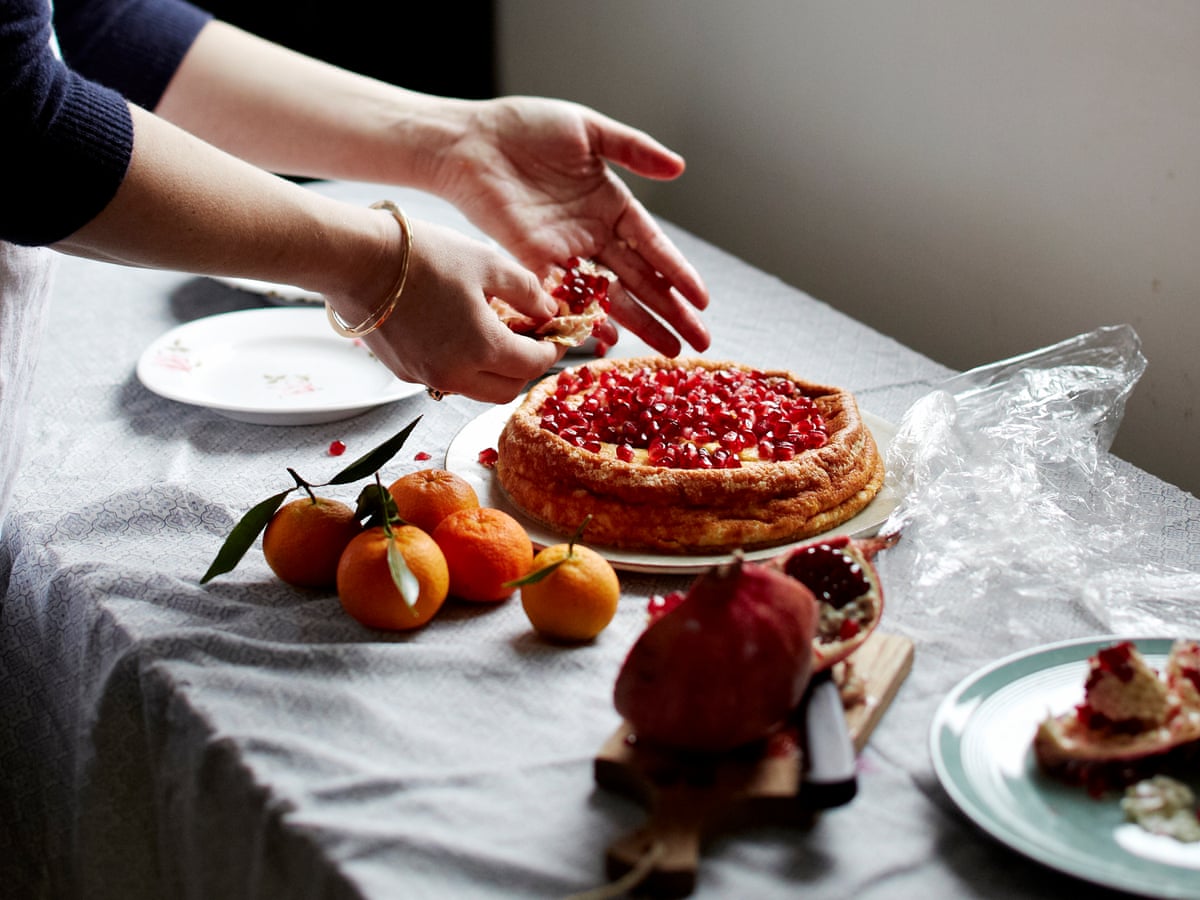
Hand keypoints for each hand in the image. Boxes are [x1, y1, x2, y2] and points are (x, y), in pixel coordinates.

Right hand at [330, 220, 564, 403]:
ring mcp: (426, 378)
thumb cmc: (423, 255)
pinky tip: (460, 334)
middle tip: (531, 339)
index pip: (534, 365)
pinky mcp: (404, 372)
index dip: (553, 349)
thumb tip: (549, 311)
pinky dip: (463, 365)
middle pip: (508, 389)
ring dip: (495, 371)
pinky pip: (447, 379)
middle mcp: (455, 375)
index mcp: (483, 348)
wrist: (355, 260)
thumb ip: (527, 291)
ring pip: (477, 389)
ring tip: (496, 335)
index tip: (558, 334)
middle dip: (526, 368)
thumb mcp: (487, 263)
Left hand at [431, 97, 710, 356]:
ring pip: (611, 296)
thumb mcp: (587, 129)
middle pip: (641, 280)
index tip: (702, 300)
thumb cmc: (524, 128)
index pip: (654, 246)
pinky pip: (566, 298)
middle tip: (698, 342)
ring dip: (641, 325)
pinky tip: (611, 342)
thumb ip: (633, 149)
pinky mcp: (533, 264)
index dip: (679, 274)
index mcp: (611, 204)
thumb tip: (680, 168)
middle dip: (671, 312)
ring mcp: (565, 253)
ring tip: (667, 352)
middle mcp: (593, 234)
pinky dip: (587, 320)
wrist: (469, 142)